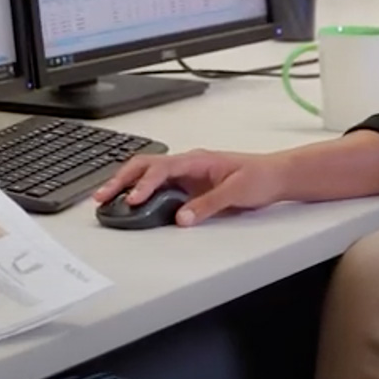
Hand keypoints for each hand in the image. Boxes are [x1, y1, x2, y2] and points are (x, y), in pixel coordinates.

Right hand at [93, 148, 286, 225]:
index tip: (131, 200)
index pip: (161, 168)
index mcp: (196, 160)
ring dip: (126, 184)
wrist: (277, 176)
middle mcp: (187, 164)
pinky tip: (128, 202)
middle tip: (101, 196)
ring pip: (147, 173)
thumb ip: (208, 205)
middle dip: (121, 179)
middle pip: (145, 166)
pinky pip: (158, 186)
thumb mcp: (236, 193)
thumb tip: (182, 218)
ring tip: (106, 198)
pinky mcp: (188, 186)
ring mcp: (186, 174)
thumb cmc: (260, 177)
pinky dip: (139, 191)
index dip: (144, 184)